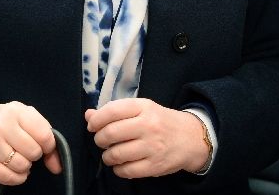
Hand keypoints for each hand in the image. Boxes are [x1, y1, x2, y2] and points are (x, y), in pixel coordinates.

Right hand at [0, 101, 61, 185]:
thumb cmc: (8, 121)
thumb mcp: (28, 118)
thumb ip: (46, 138)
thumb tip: (57, 166)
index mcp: (16, 111)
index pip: (43, 135)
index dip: (49, 145)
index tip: (44, 145)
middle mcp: (1, 125)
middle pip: (33, 152)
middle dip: (35, 154)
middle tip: (28, 150)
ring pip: (20, 166)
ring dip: (25, 166)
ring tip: (20, 157)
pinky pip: (6, 177)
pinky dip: (16, 178)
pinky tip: (16, 170)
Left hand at [85, 98, 207, 177]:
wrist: (190, 138)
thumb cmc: (160, 122)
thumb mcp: (142, 110)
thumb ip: (115, 111)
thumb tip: (89, 115)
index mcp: (144, 107)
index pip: (112, 111)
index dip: (97, 120)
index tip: (92, 126)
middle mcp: (148, 125)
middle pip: (111, 133)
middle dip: (99, 139)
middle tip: (102, 141)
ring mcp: (152, 147)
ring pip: (116, 154)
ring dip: (107, 156)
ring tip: (111, 154)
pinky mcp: (155, 166)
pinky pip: (126, 171)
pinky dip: (118, 169)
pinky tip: (121, 164)